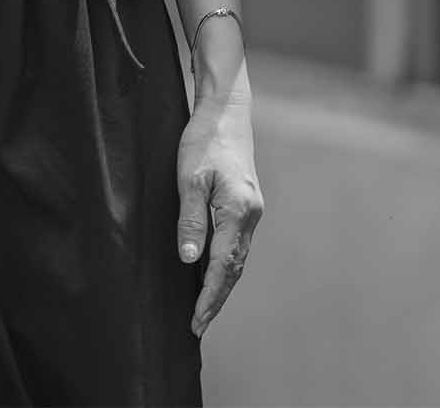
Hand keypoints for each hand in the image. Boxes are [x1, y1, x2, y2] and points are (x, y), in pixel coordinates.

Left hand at [175, 25, 261, 336]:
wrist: (226, 114)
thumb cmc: (204, 141)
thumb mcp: (189, 177)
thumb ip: (190, 218)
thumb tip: (190, 260)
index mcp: (237, 212)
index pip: (222, 266)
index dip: (209, 296)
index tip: (197, 320)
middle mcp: (250, 217)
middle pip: (233, 269)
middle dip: (215, 299)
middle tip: (197, 325)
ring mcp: (250, 213)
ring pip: (236, 259)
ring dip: (220, 285)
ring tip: (202, 309)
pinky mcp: (246, 206)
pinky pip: (235, 246)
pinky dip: (224, 266)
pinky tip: (211, 274)